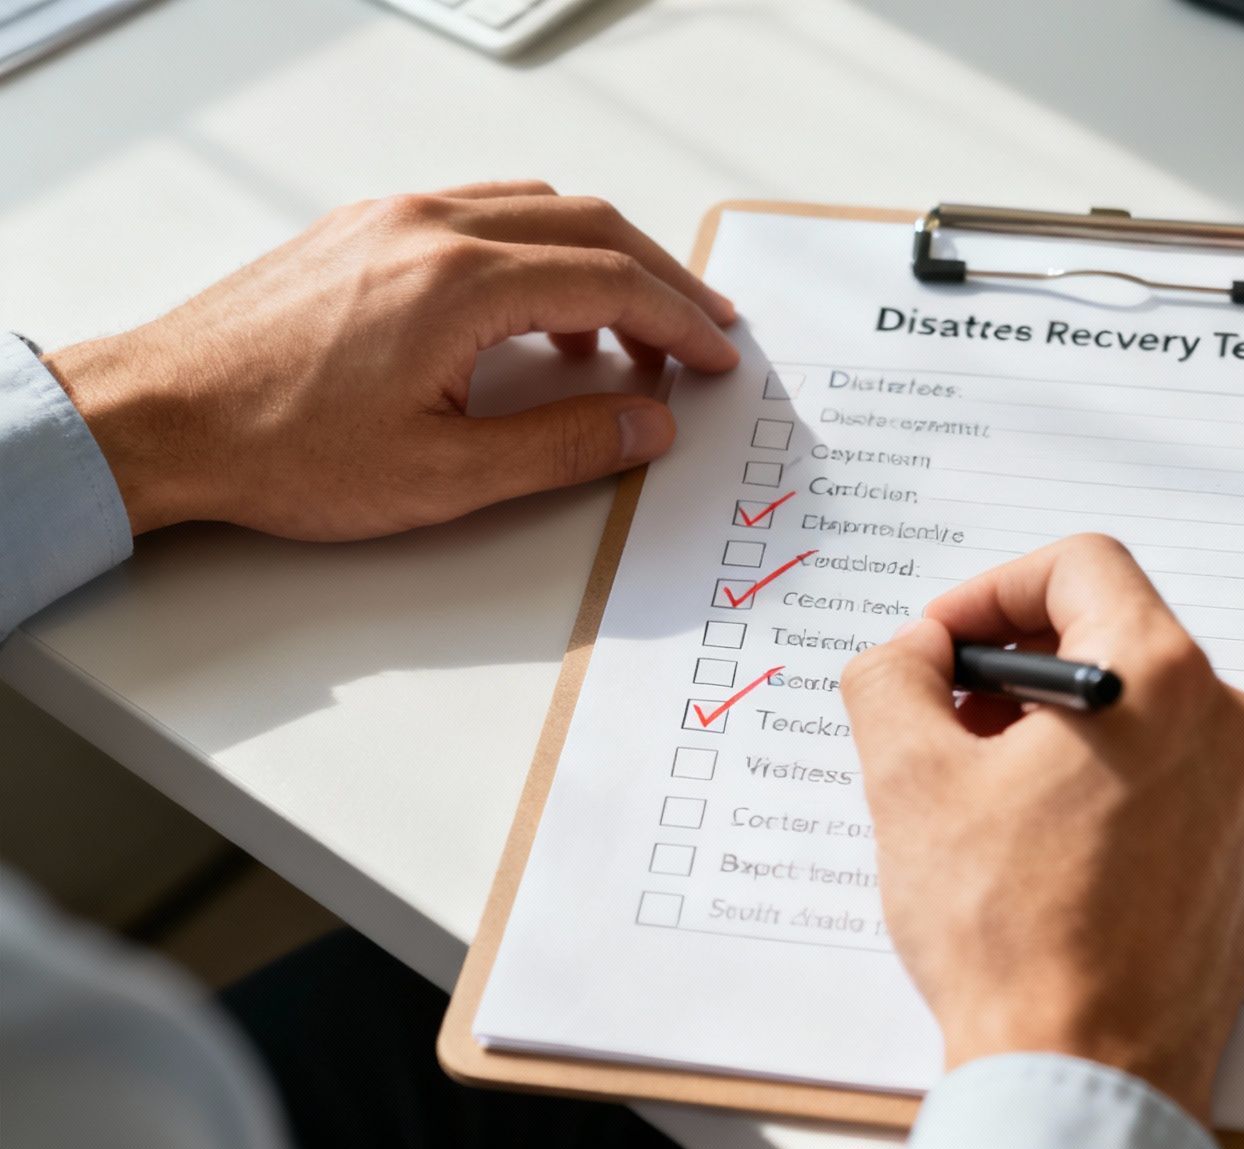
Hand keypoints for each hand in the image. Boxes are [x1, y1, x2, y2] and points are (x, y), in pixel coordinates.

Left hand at [43, 180, 739, 538]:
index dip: (680, 322)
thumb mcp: (444, 477)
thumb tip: (647, 424)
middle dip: (660, 278)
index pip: (611, 281)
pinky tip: (533, 314)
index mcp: (460, 283)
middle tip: (702, 330)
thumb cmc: (277, 448)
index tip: (717, 356)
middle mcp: (429, 228)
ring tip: (626, 332)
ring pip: (535, 208)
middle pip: (588, 224)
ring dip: (598, 259)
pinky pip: (479, 213)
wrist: (158, 417)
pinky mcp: (360, 230)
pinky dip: (534, 252)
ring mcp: (391, 219)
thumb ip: (563, 447)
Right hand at [841, 534, 1243, 1118]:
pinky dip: (1103, 779)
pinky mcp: (1243, 856)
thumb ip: (894, 677)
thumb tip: (908, 653)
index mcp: (1160, 677)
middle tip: (948, 716)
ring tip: (985, 788)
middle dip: (1018, 662)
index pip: (1081, 564)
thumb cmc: (1012, 936)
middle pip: (1114, 633)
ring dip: (1057, 725)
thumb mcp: (910, 781)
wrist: (1083, 1071)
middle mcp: (1226, 722)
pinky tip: (1039, 840)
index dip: (992, 590)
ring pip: (1142, 709)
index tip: (945, 644)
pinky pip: (1170, 775)